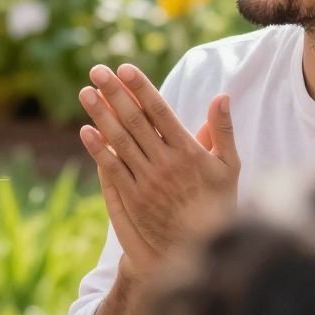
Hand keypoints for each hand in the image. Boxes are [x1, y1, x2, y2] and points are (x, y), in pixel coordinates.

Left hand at [78, 66, 236, 281]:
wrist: (202, 246)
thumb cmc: (218, 201)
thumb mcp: (229, 165)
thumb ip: (223, 130)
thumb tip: (222, 96)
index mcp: (188, 150)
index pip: (159, 111)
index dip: (140, 88)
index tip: (124, 68)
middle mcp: (165, 162)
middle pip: (134, 120)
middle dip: (114, 93)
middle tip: (97, 71)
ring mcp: (147, 180)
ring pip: (119, 141)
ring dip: (100, 115)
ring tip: (85, 92)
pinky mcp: (134, 198)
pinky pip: (112, 169)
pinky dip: (98, 149)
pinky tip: (85, 131)